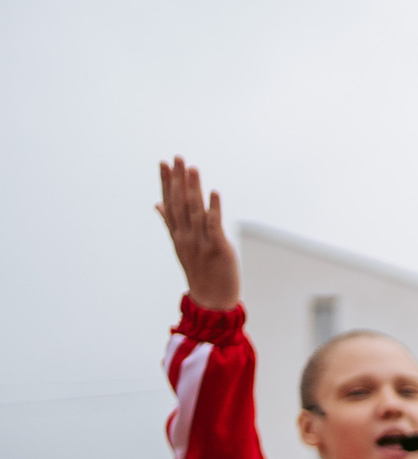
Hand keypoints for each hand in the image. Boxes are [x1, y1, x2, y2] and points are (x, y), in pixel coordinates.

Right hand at [156, 157, 240, 310]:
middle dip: (178, 180)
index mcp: (178, 234)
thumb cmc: (200, 271)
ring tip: (192, 168)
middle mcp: (186, 236)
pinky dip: (213, 208)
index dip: (166, 183)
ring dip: (194, 189)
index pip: (169, 203)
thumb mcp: (181, 246)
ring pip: (195, 211)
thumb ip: (170, 223)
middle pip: (180, 204)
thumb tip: (157, 204)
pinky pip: (214, 226)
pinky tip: (214, 192)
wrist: (212, 300)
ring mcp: (201, 242)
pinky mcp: (218, 248)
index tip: (163, 163)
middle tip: (177, 157)